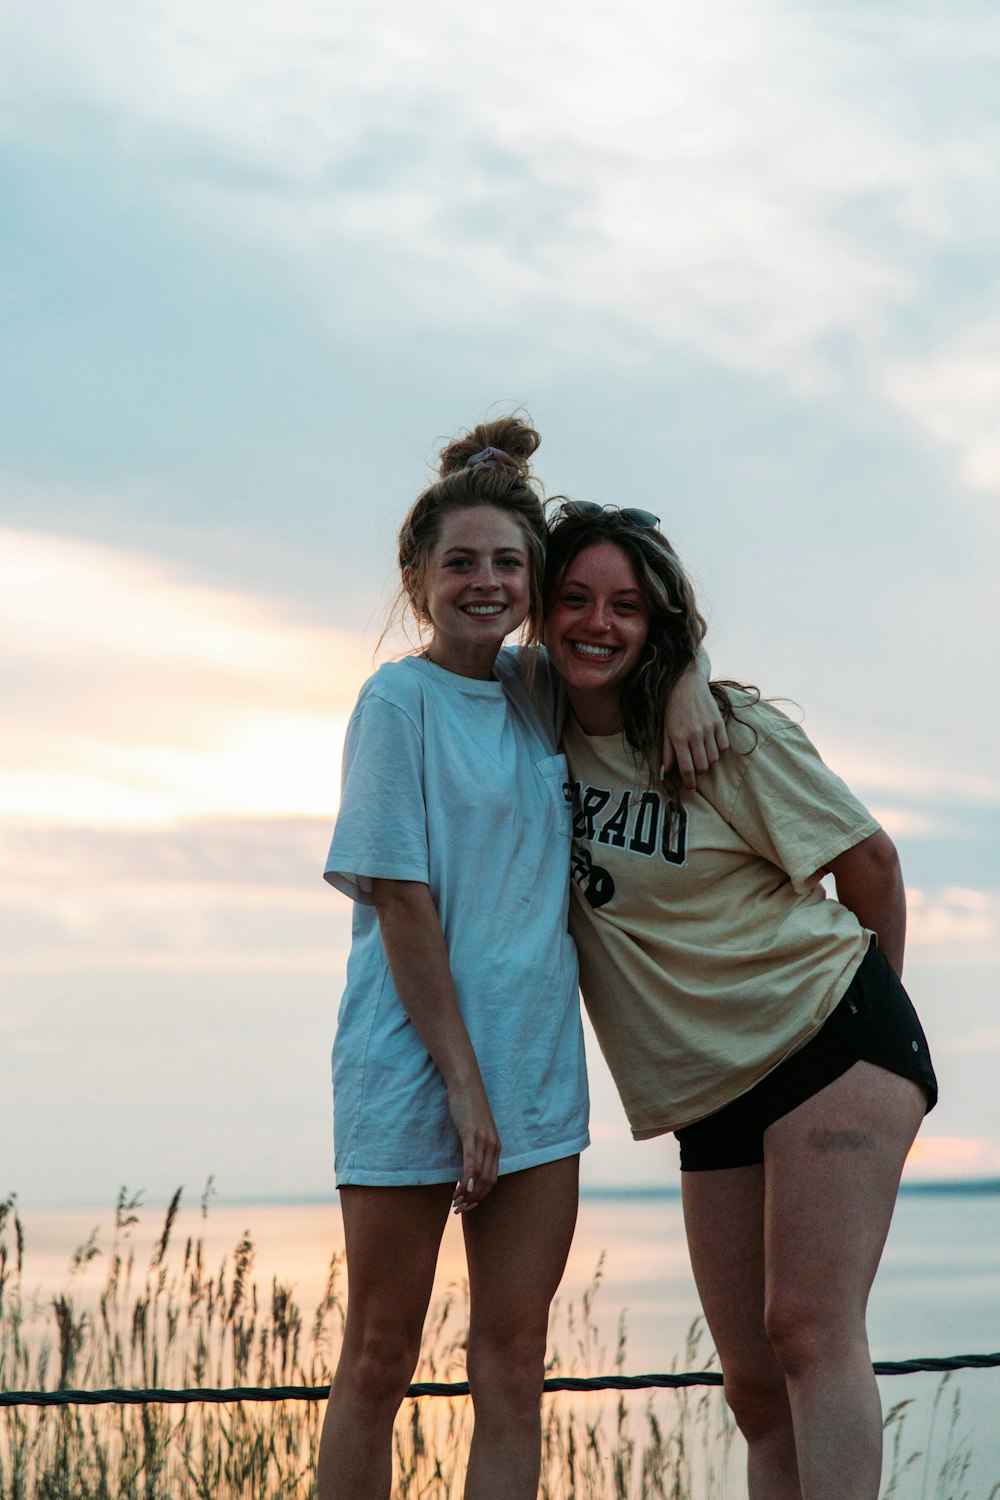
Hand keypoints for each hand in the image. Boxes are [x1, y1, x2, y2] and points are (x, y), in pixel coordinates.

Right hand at [446, 1081, 500, 1212]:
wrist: (466, 1084)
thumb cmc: (469, 1106)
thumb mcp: (477, 1130)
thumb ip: (476, 1146)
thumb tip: (470, 1163)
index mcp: (496, 1147)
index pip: (493, 1180)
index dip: (481, 1196)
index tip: (469, 1205)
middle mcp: (493, 1146)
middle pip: (487, 1181)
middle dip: (474, 1199)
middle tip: (459, 1209)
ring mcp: (483, 1140)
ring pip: (478, 1174)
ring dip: (467, 1192)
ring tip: (455, 1202)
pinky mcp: (471, 1134)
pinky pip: (470, 1160)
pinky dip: (467, 1176)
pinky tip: (460, 1187)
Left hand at [662, 669, 728, 790]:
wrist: (686, 684)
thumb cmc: (672, 709)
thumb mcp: (665, 730)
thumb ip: (666, 753)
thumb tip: (664, 774)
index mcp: (678, 737)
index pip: (686, 768)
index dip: (689, 782)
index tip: (690, 788)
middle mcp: (695, 734)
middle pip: (702, 766)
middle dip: (699, 772)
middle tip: (694, 768)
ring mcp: (709, 728)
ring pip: (714, 758)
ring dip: (709, 761)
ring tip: (702, 755)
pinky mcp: (719, 722)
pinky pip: (724, 746)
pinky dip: (719, 750)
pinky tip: (712, 746)